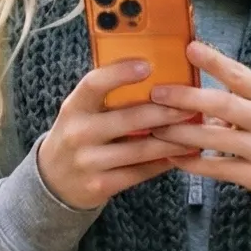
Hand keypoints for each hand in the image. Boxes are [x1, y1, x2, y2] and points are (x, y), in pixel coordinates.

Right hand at [33, 60, 200, 209]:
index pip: (94, 84)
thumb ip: (107, 97)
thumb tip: (154, 75)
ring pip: (141, 149)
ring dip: (173, 141)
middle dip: (166, 112)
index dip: (120, 73)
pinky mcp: (100, 185)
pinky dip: (164, 163)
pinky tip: (182, 155)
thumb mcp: (81, 112)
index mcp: (74, 107)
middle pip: (130, 118)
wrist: (53, 181)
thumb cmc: (78, 136)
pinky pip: (140, 172)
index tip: (148, 65)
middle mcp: (79, 133)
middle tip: (192, 105)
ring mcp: (89, 161)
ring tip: (196, 132)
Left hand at [147, 42, 250, 207]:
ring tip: (156, 128)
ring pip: (214, 139)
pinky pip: (216, 168)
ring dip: (180, 133)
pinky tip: (172, 157)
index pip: (241, 75)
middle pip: (222, 105)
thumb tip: (194, 81)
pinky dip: (191, 162)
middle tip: (158, 93)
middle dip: (185, 98)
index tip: (189, 48)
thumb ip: (240, 94)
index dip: (214, 61)